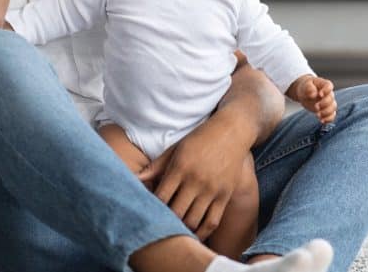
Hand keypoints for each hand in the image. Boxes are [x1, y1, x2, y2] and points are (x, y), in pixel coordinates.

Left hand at [136, 117, 250, 240]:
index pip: (161, 196)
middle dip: (166, 221)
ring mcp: (212, 189)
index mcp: (180, 167)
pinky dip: (202, 233)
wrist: (232, 131)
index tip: (148, 212)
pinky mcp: (224, 195)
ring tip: (174, 232)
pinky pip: (212, 221)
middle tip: (159, 225)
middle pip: (175, 212)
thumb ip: (156, 166)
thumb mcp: (176, 148)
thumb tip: (136, 179)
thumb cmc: (199, 139)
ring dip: (182, 230)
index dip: (152, 208)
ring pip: (193, 220)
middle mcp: (196, 180)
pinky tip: (194, 235)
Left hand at [289, 75, 336, 123]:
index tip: (320, 94)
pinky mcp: (326, 110)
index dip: (326, 90)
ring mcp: (329, 102)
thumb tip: (314, 94)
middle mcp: (328, 93)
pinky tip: (322, 121)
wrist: (305, 93)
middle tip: (316, 107)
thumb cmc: (306, 87)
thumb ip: (309, 88)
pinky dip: (328, 119)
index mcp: (324, 84)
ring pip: (333, 107)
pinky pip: (332, 115)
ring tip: (318, 115)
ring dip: (326, 112)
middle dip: (324, 104)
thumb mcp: (305, 85)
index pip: (329, 86)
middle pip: (331, 98)